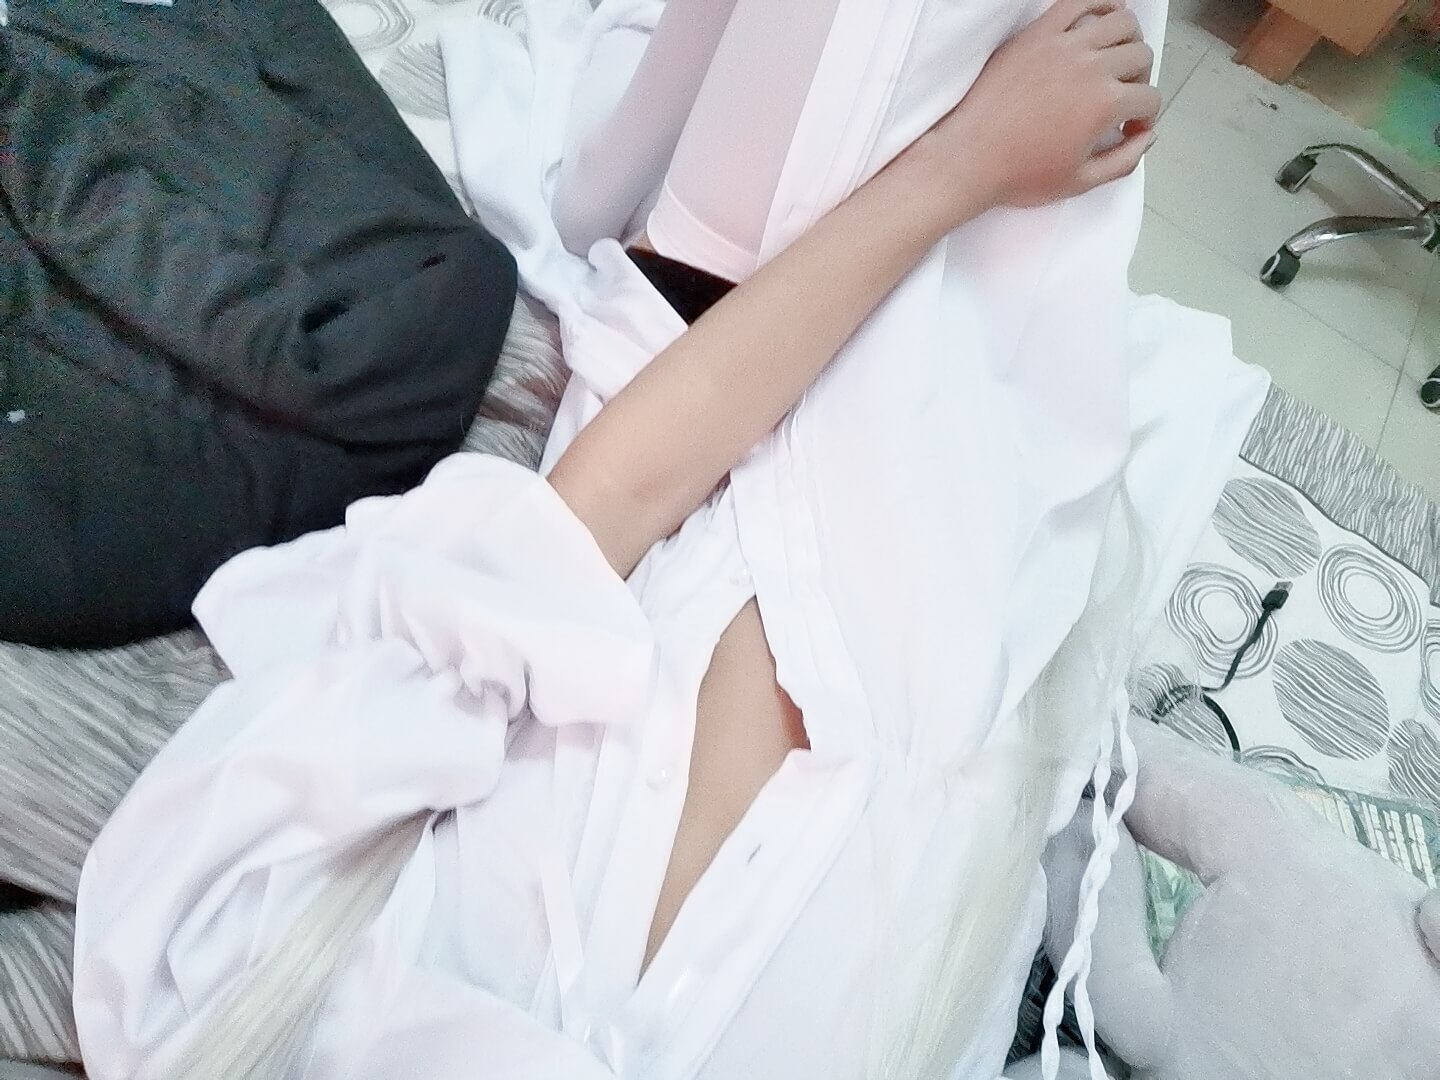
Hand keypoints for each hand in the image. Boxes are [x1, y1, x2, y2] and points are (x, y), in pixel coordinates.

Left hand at [916, 0, 1160, 213]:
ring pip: (1121, 22)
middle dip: (1140, 80)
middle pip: (1141, 56)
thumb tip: (1146, 138)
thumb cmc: (1016, 173)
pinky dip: (1098, 3)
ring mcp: (1062, 45)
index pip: (1149, 98)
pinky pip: (1077, 2)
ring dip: (1129, 41)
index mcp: (1105, 105)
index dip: (1145, 118)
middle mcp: (1090, 68)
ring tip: (1116, 59)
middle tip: (1124, 96)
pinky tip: (1102, 16)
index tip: (1131, 127)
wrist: (968, 160)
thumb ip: (1124, 161)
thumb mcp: (1080, 182)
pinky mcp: (1037, 35)